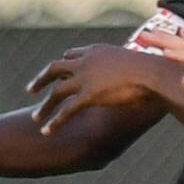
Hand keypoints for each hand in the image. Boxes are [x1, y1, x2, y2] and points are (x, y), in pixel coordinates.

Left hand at [26, 40, 179, 135]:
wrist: (153, 73)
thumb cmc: (151, 68)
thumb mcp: (133, 61)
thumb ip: (123, 66)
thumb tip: (133, 71)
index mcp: (96, 51)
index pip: (71, 54)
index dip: (63, 64)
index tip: (57, 72)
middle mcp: (85, 62)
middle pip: (54, 68)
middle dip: (41, 79)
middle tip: (30, 90)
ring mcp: (85, 78)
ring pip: (56, 92)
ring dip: (45, 106)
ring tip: (35, 119)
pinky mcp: (88, 95)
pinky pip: (66, 110)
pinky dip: (55, 121)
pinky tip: (47, 132)